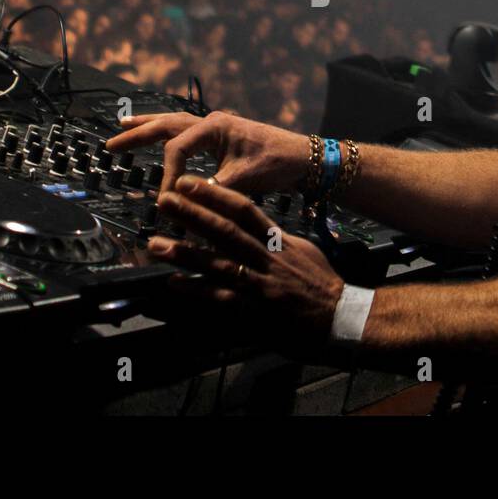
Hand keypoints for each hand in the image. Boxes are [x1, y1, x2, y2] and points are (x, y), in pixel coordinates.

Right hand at [105, 111, 306, 194]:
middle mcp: (211, 122)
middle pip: (165, 124)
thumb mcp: (244, 181)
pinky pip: (185, 134)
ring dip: (148, 127)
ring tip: (123, 126)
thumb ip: (211, 192)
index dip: (166, 177)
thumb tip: (183, 207)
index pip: (176, 150)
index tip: (165, 203)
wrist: (302, 158)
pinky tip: (157, 139)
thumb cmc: (277, 165)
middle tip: (111, 143)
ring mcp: (215, 128)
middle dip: (137, 133)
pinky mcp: (220, 138)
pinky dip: (166, 136)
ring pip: (173, 124)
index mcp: (214, 127)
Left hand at [147, 175, 343, 352]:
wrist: (341, 316)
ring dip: (184, 252)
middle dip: (193, 214)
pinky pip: (220, 298)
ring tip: (156, 243)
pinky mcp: (255, 310)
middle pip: (225, 231)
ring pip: (218, 263)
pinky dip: (195, 291)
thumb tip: (256, 224)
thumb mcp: (301, 250)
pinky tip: (173, 284)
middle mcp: (266, 257)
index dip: (215, 194)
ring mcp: (259, 283)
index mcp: (277, 240)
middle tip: (166, 200)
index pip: (244, 209)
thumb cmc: (321, 283)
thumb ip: (275, 237)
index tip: (191, 182)